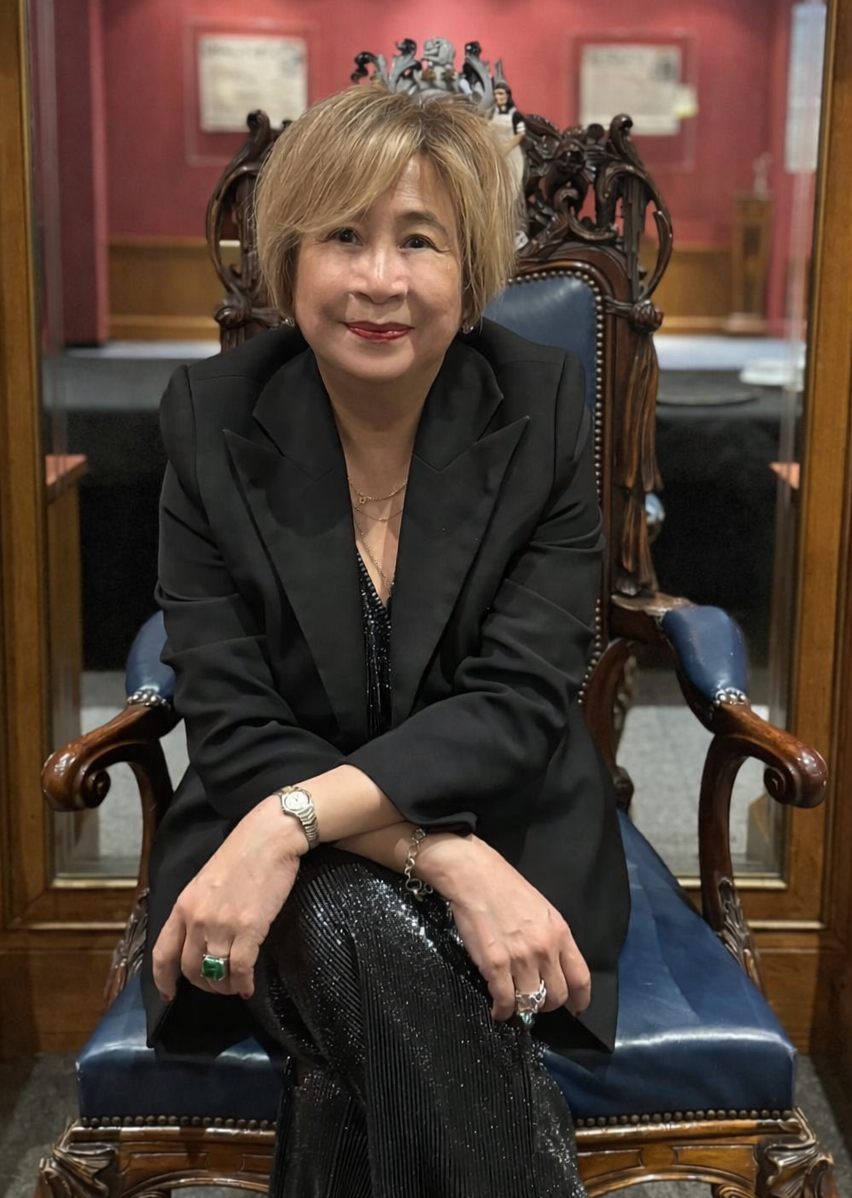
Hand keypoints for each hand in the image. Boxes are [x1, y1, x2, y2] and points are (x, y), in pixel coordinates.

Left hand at [152, 795, 306, 1001]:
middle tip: (217, 985)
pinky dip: (243, 983)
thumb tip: (202, 938)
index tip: (170, 994)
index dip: (164, 979)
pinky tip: (248, 986)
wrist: (270, 837)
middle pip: (191, 969)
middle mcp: (197, 919)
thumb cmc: (242, 853)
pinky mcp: (249, 928)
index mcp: (183, 905)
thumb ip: (198, 909)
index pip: (163, 953)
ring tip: (234, 986)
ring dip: (224, 986)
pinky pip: (240, 968)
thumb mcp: (206, 881)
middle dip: (203, 984)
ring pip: (215, 973)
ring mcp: (222, 925)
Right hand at [418, 836, 590, 1021]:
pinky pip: (505, 1001)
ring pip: (531, 1003)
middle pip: (557, 996)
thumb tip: (553, 968)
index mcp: (560, 933)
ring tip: (513, 1002)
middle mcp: (544, 949)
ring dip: (523, 1007)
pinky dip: (502, 1011)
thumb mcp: (542, 910)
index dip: (580, 1000)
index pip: (581, 978)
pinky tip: (498, 1008)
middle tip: (534, 1001)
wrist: (475, 876)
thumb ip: (551, 939)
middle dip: (547, 1005)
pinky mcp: (495, 965)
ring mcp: (520, 959)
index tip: (575, 1009)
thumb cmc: (505, 888)